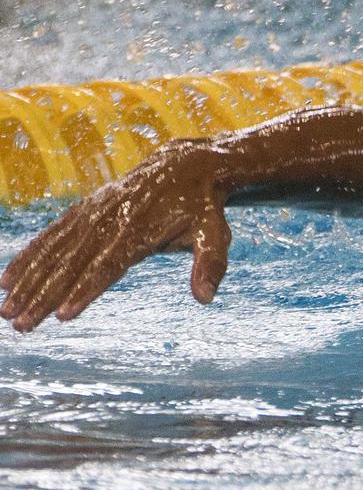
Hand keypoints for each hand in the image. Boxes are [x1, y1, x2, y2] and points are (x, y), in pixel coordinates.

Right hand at [0, 140, 231, 331]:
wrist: (186, 165)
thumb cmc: (202, 207)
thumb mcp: (215, 233)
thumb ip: (210, 264)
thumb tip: (206, 298)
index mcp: (140, 230)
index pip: (107, 266)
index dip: (85, 290)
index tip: (63, 315)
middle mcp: (110, 221)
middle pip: (72, 263)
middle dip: (44, 295)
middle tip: (20, 324)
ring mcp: (94, 213)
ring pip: (54, 250)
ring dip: (28, 280)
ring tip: (5, 309)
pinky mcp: (85, 209)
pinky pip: (52, 234)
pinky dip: (29, 256)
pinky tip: (8, 279)